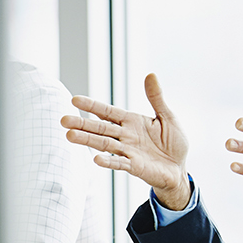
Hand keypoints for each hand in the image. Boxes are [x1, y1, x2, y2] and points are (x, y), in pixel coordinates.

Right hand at [62, 74, 191, 209]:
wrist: (179, 168)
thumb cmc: (173, 143)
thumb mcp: (167, 116)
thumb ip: (156, 98)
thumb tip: (151, 74)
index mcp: (131, 122)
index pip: (108, 112)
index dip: (92, 106)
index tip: (74, 100)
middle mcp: (126, 136)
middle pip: (100, 128)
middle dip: (81, 124)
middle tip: (63, 120)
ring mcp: (128, 151)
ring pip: (104, 144)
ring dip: (88, 140)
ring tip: (70, 136)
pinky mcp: (135, 166)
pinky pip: (120, 163)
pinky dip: (109, 162)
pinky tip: (96, 160)